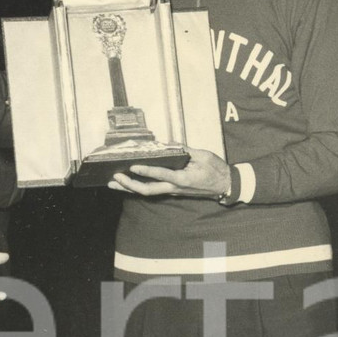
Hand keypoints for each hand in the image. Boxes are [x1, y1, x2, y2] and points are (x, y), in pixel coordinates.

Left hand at [110, 148, 230, 198]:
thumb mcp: (203, 155)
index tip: (133, 167)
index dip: (146, 171)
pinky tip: (127, 184)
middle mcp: (174, 188)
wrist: (224, 185)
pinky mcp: (171, 191)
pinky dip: (138, 187)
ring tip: (113, 183)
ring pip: (147, 192)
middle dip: (129, 185)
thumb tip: (169, 144)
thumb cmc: (215, 170)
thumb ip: (185, 150)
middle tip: (114, 179)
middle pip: (147, 190)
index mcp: (183, 179)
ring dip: (129, 189)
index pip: (161, 175)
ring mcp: (172, 191)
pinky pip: (152, 190)